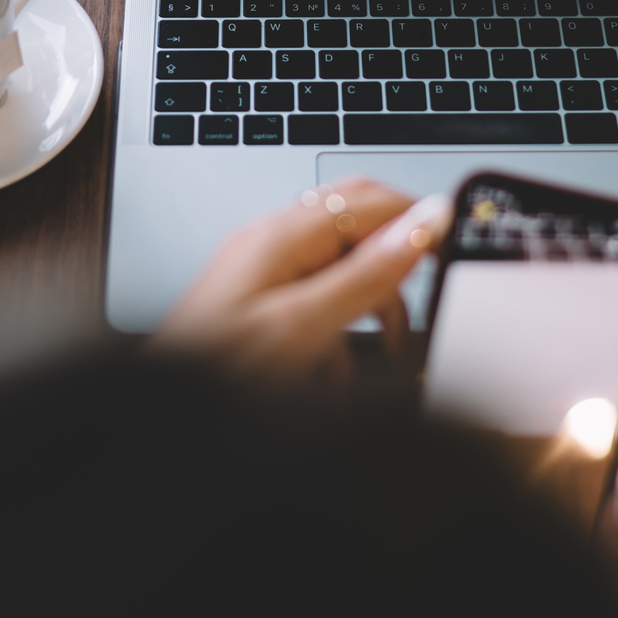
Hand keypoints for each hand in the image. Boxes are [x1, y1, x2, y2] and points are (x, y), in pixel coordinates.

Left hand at [150, 176, 448, 384]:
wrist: (159, 420)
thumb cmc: (215, 374)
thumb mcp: (304, 327)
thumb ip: (369, 274)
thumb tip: (427, 219)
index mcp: (282, 236)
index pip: (371, 198)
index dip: (420, 220)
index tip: (457, 253)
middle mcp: (272, 247)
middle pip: (359, 232)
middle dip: (396, 272)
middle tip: (420, 314)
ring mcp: (264, 280)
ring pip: (343, 278)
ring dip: (369, 317)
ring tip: (382, 362)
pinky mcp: (260, 315)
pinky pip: (317, 313)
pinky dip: (337, 346)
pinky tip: (333, 386)